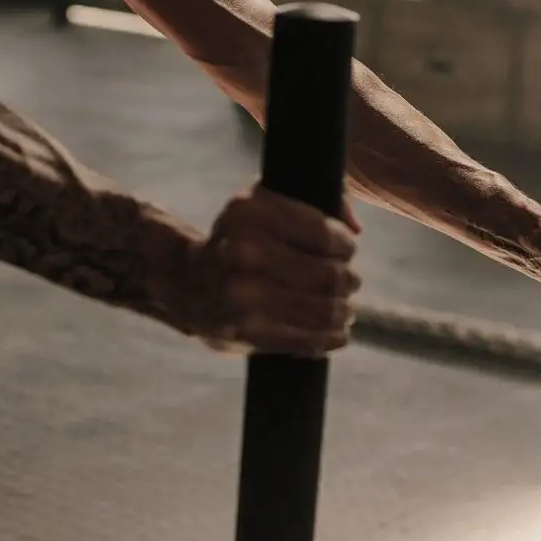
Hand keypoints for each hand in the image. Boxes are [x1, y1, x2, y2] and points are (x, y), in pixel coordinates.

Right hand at [180, 184, 360, 356]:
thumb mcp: (262, 204)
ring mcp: (243, 296)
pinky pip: (307, 340)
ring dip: (343, 311)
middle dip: (347, 280)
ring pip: (323, 310)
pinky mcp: (247, 333)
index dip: (344, 247)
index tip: (346, 252)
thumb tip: (355, 228)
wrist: (185, 282)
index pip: (324, 235)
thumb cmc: (238, 239)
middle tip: (349, 282)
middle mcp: (243, 252)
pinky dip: (331, 338)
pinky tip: (338, 334)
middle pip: (328, 275)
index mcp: (249, 212)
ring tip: (345, 309)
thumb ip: (315, 200)